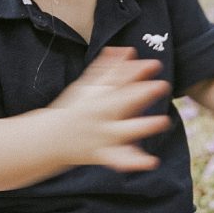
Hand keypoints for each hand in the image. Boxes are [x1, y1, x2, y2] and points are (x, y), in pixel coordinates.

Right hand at [49, 46, 171, 171]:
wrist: (49, 139)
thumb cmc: (73, 109)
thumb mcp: (86, 86)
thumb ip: (108, 69)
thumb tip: (127, 50)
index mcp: (97, 96)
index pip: (118, 80)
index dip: (137, 72)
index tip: (154, 64)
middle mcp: (101, 114)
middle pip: (122, 102)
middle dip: (142, 94)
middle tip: (162, 86)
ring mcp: (102, 135)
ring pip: (125, 130)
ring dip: (143, 126)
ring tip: (163, 121)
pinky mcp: (103, 154)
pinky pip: (119, 159)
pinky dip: (134, 162)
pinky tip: (151, 161)